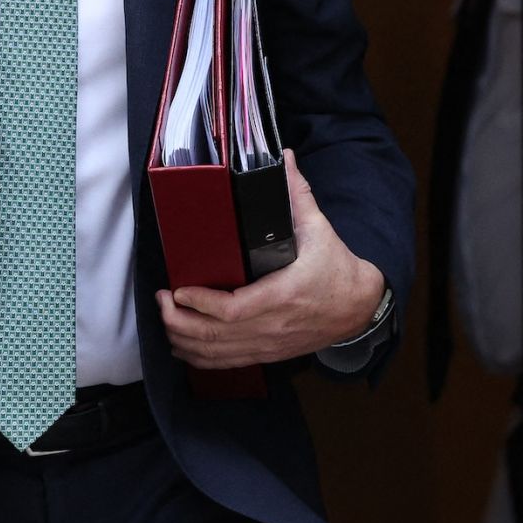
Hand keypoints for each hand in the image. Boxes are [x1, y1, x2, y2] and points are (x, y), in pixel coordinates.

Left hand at [156, 148, 384, 368]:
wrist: (360, 308)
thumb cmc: (338, 269)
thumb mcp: (320, 230)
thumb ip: (298, 195)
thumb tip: (283, 159)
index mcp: (284, 296)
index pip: (232, 310)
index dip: (200, 304)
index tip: (178, 290)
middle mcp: (273, 326)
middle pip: (215, 337)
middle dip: (179, 321)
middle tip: (162, 300)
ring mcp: (269, 344)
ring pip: (217, 354)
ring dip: (184, 340)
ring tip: (166, 318)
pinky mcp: (268, 353)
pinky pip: (227, 363)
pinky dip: (200, 357)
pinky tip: (182, 344)